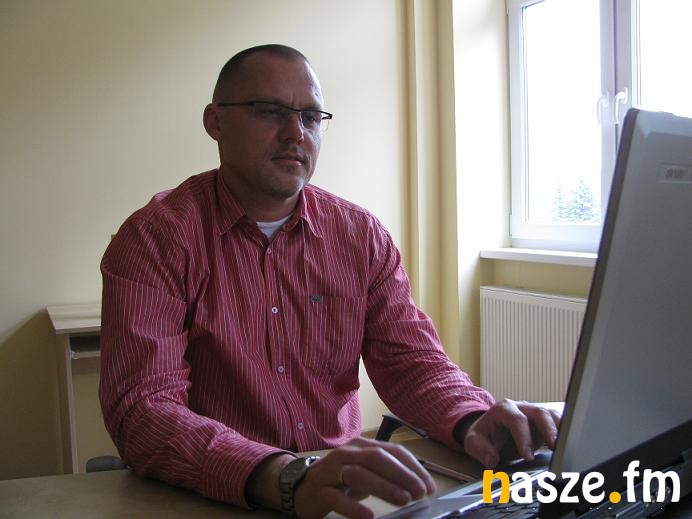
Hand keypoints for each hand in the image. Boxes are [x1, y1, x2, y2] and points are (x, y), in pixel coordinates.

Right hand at [293, 437, 436, 518]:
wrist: (302, 488)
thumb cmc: (339, 480)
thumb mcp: (365, 472)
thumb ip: (386, 474)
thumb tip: (419, 485)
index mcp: (361, 446)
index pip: (392, 451)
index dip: (413, 467)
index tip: (429, 486)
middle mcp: (346, 453)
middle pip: (377, 458)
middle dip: (402, 475)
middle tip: (419, 492)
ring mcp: (331, 470)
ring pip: (359, 474)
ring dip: (384, 487)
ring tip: (403, 500)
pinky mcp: (319, 490)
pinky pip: (337, 497)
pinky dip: (354, 507)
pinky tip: (369, 516)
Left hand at [461, 399, 560, 467]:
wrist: (488, 431)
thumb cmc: (483, 435)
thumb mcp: (473, 441)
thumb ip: (480, 449)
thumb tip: (492, 459)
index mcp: (503, 409)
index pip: (517, 420)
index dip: (524, 437)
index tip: (528, 456)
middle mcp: (521, 408)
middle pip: (539, 412)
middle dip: (549, 429)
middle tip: (555, 448)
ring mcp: (534, 414)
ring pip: (552, 415)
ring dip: (561, 429)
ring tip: (567, 445)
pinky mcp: (544, 423)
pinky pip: (557, 423)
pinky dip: (564, 431)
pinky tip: (569, 443)